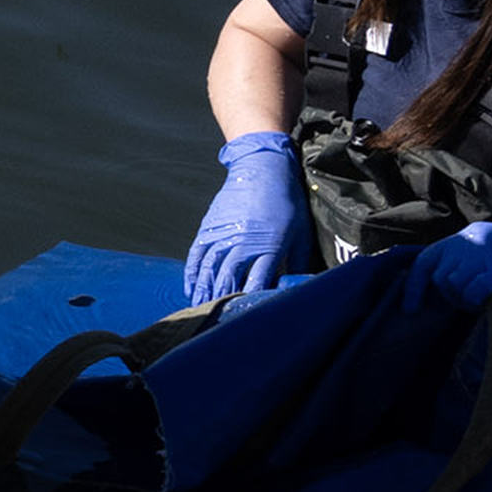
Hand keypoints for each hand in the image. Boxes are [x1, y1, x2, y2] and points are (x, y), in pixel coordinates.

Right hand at [182, 134, 300, 309]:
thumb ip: (296, 262)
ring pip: (209, 270)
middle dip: (222, 301)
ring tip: (200, 309)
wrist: (263, 170)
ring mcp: (222, 235)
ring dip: (204, 291)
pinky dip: (193, 273)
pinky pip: (197, 255)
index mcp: (267, 246)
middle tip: (216, 320)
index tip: (244, 316)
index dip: (249, 299)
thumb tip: (298, 285)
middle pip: (227, 279)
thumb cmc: (286, 203)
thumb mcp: (300, 233)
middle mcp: (241, 242)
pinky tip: (191, 287)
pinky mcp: (209, 228)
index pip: (256, 280)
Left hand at [414, 210, 491, 307]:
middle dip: (446, 295)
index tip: (410, 307)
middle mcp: (475, 241)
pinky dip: (476, 302)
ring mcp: (489, 254)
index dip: (414, 284)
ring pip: (453, 284)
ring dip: (463, 300)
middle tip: (468, 304)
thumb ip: (480, 260)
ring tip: (483, 302)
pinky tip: (490, 303)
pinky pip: (473, 291)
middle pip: (438, 273)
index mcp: (473, 235)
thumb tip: (456, 282)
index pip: (428, 257)